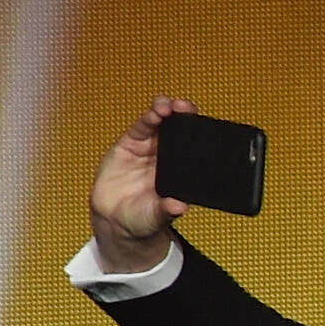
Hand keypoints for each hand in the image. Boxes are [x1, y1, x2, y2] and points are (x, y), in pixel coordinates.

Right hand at [89, 97, 194, 271]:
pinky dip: (149, 118)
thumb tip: (179, 206)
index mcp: (185, 173)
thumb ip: (166, 211)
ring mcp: (151, 149)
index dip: (204, 136)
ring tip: (171, 106)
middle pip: (183, 131)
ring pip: (163, 124)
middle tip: (188, 109)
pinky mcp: (131, 145)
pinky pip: (142, 128)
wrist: (115, 219)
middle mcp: (170, 157)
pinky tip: (155, 111)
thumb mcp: (156, 217)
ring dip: (167, 111)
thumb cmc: (143, 217)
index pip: (199, 150)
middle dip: (187, 117)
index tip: (210, 129)